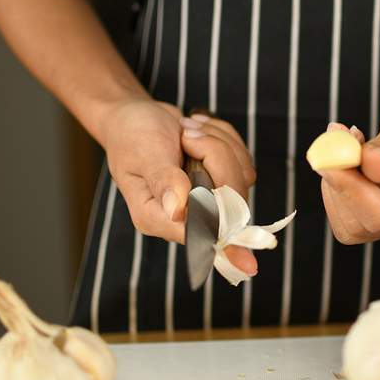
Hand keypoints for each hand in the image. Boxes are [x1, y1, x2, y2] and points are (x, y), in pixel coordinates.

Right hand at [98, 98, 256, 273]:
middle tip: (187, 134)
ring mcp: (207, 200)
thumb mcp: (143, 153)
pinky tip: (198, 131)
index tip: (248, 263)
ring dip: (218, 144)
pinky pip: (242, 162)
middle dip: (217, 157)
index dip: (225, 240)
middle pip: (230, 201)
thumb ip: (163, 180)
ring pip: (241, 178)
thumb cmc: (131, 136)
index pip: (199, 234)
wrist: (136, 116)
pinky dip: (225, 139)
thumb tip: (178, 210)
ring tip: (186, 131)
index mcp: (157, 217)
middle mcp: (184, 216)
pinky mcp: (221, 182)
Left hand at [318, 76, 379, 243]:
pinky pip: (349, 206)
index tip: (328, 158)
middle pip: (360, 225)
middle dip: (340, 186)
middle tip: (338, 141)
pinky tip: (354, 149)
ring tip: (351, 140)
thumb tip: (368, 167)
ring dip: (338, 181)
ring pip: (348, 219)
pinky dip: (341, 178)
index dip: (349, 190)